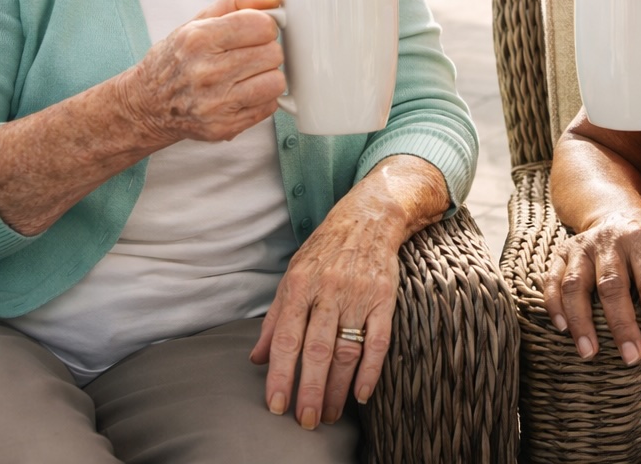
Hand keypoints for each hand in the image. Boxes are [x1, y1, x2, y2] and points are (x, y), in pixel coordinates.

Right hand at [121, 0, 286, 145]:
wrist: (148, 104)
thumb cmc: (177, 59)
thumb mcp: (198, 20)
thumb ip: (237, 1)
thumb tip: (273, 1)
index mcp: (198, 39)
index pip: (261, 25)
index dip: (264, 26)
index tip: (254, 31)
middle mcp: (205, 72)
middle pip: (272, 53)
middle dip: (266, 50)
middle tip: (249, 54)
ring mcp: (215, 103)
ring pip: (276, 82)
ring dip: (267, 76)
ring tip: (248, 74)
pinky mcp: (224, 126)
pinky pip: (269, 106)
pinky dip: (261, 99)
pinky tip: (242, 93)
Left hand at [250, 197, 401, 429]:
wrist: (368, 219)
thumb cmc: (324, 251)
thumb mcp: (292, 276)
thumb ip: (274, 319)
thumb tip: (255, 359)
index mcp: (299, 285)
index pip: (286, 338)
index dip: (280, 374)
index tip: (276, 405)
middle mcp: (328, 291)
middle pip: (317, 349)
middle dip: (309, 389)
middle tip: (304, 421)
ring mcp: (358, 295)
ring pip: (347, 350)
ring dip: (337, 387)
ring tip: (328, 414)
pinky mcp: (384, 298)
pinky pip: (379, 340)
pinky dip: (371, 370)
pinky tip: (361, 394)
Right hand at [540, 209, 640, 365]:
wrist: (617, 213)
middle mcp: (610, 241)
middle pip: (612, 286)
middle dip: (621, 325)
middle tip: (630, 358)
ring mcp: (582, 246)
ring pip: (576, 284)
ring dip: (581, 321)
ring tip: (589, 352)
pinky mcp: (562, 252)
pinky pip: (553, 280)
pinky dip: (554, 305)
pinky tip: (562, 329)